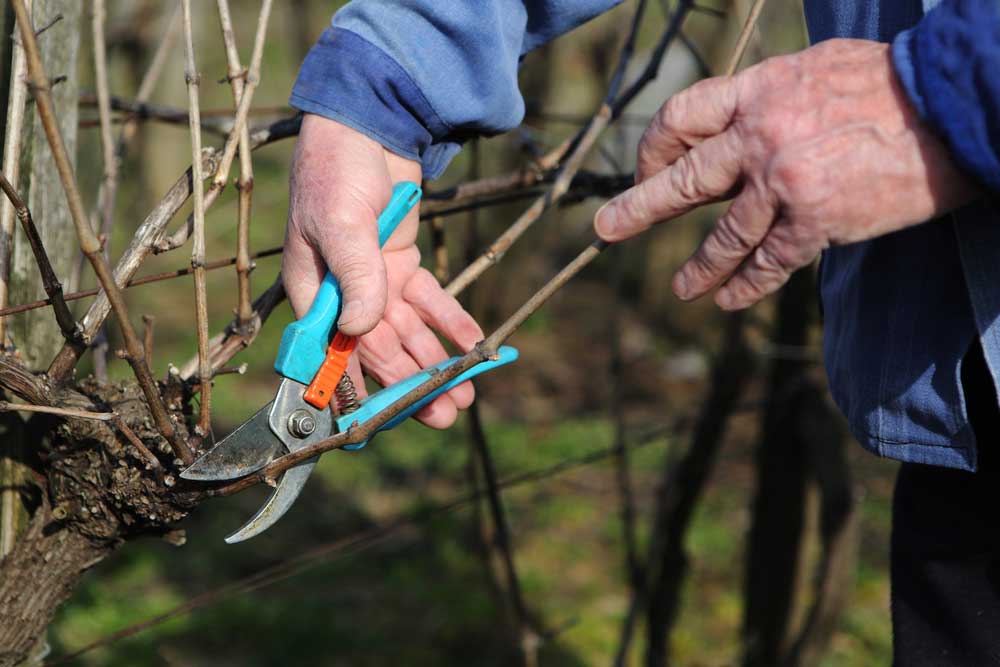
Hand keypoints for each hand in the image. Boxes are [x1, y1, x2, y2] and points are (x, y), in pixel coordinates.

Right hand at [284, 114, 482, 427]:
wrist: (367, 126)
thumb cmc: (336, 170)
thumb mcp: (340, 221)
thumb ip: (354, 274)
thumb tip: (360, 328)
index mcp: (314, 293)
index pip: (335, 351)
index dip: (362, 387)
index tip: (391, 417)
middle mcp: (344, 295)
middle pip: (378, 351)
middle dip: (411, 385)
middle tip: (443, 414)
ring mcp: (376, 282)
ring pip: (408, 333)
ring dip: (435, 362)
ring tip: (464, 394)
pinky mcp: (403, 265)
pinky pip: (429, 301)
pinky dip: (451, 321)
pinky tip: (475, 344)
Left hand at [594, 39, 978, 309]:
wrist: (954, 105)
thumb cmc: (889, 84)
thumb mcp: (813, 70)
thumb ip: (767, 98)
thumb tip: (735, 119)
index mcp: (755, 93)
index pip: (681, 118)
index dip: (655, 147)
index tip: (649, 168)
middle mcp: (758, 138)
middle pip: (683, 180)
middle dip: (638, 207)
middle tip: (607, 228)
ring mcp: (783, 183)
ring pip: (723, 235)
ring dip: (698, 267)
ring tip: (682, 289)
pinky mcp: (816, 222)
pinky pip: (768, 262)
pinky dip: (745, 285)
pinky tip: (728, 300)